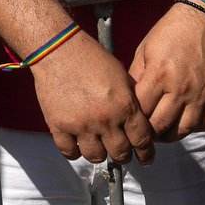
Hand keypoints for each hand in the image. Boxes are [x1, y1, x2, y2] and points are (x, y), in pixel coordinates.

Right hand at [30, 31, 154, 164]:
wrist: (59, 48)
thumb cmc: (89, 56)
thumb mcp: (121, 75)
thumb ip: (130, 101)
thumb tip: (137, 122)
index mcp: (124, 105)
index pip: (142, 140)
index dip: (145, 152)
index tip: (144, 156)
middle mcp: (105, 119)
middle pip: (120, 153)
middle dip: (123, 155)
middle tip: (120, 153)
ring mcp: (81, 124)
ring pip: (96, 157)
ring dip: (99, 154)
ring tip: (98, 147)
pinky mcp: (59, 125)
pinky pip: (69, 151)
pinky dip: (74, 151)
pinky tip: (76, 143)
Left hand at [129, 4, 204, 140]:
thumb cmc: (171, 31)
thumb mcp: (145, 49)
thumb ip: (136, 75)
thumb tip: (128, 98)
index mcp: (159, 75)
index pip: (141, 110)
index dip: (134, 117)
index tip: (130, 118)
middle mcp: (181, 88)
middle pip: (161, 126)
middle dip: (149, 131)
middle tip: (144, 130)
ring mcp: (202, 94)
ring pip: (184, 129)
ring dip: (171, 134)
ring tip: (163, 130)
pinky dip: (194, 126)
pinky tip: (184, 120)